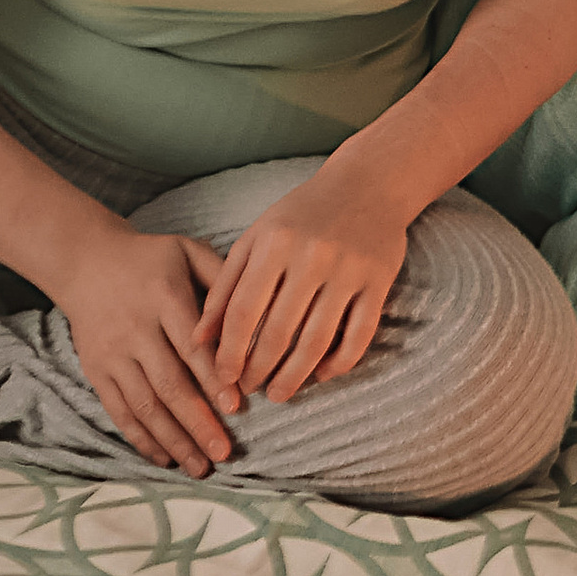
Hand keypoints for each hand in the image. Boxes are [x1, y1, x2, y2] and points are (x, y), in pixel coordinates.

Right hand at [54, 212, 236, 474]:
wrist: (86, 262)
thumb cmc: (150, 258)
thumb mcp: (186, 251)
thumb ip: (220, 275)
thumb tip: (256, 306)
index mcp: (165, 298)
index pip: (192, 346)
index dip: (213, 379)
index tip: (236, 409)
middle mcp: (136, 329)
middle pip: (169, 384)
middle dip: (198, 422)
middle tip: (224, 453)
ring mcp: (113, 354)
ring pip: (145, 406)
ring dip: (174, 440)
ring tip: (200, 465)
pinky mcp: (96, 372)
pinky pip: (120, 412)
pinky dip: (142, 439)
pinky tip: (165, 458)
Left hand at [198, 154, 410, 404]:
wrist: (369, 182)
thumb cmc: (302, 214)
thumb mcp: (256, 238)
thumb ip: (224, 287)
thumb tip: (197, 340)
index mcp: (276, 242)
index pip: (244, 313)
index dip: (230, 353)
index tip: (223, 377)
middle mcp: (313, 255)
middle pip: (278, 333)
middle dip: (258, 371)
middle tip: (250, 390)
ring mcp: (349, 270)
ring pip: (317, 343)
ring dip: (293, 378)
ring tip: (278, 393)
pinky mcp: (379, 281)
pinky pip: (358, 338)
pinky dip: (338, 365)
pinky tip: (320, 375)